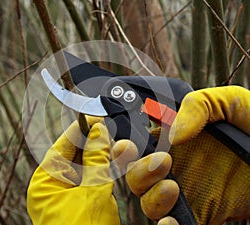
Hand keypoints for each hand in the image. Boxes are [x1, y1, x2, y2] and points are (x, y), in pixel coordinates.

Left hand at [27, 117, 119, 224]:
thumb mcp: (93, 190)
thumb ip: (97, 159)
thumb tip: (99, 133)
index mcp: (45, 183)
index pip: (63, 145)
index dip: (81, 129)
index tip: (97, 119)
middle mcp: (52, 188)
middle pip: (74, 155)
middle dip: (95, 144)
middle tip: (110, 133)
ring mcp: (65, 196)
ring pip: (85, 168)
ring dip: (103, 158)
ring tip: (118, 148)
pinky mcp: (79, 203)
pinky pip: (91, 181)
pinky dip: (104, 172)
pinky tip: (116, 162)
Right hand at [114, 86, 249, 224]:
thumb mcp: (227, 102)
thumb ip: (196, 106)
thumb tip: (173, 135)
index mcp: (174, 140)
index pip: (139, 146)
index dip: (125, 149)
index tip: (127, 146)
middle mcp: (175, 167)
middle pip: (137, 177)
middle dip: (137, 172)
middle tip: (162, 161)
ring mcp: (187, 192)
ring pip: (149, 202)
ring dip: (151, 198)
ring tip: (171, 188)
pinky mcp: (203, 213)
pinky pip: (175, 224)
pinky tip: (171, 221)